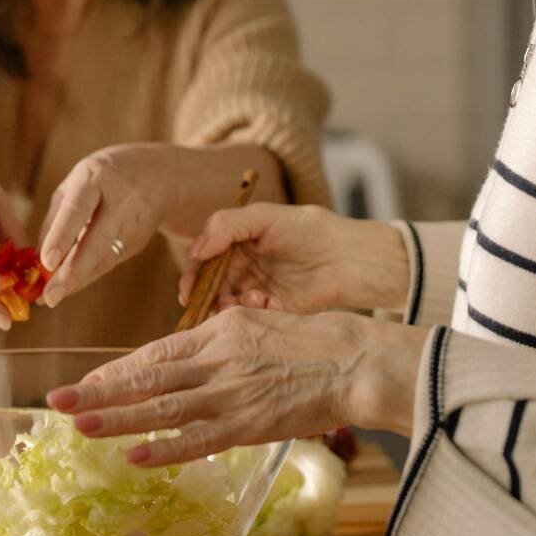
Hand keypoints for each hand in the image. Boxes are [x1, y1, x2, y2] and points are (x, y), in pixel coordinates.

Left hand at [37, 144, 172, 306]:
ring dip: (77, 280)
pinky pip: (109, 262)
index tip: (45, 262)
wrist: (159, 174)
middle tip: (49, 296)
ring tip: (51, 297)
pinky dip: (87, 276)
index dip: (62, 236)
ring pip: (104, 257)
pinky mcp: (139, 241)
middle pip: (97, 240)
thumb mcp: (77, 183)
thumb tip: (35, 258)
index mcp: (96, 178)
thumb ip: (56, 217)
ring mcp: (133, 223)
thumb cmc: (103, 178)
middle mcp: (119, 200)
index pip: (78, 209)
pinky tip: (68, 287)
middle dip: (72, 271)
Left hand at [47, 308, 427, 464]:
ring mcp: (231, 392)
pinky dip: (163, 448)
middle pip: (147, 377)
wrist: (357, 360)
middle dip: (99, 391)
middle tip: (57, 403)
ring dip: (117, 419)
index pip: (156, 353)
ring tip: (80, 427)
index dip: (116, 370)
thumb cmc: (316, 342)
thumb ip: (223, 345)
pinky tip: (132, 455)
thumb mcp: (260, 325)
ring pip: (162, 407)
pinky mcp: (248, 423)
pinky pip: (198, 439)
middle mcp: (217, 359)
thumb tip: (191, 363)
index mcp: (220, 331)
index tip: (85, 382)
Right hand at [178, 203, 409, 314]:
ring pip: (228, 306)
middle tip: (218, 302)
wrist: (348, 257)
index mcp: (236, 244)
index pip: (203, 262)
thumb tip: (197, 248)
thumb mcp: (265, 216)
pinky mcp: (273, 312)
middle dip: (209, 297)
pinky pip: (252, 319)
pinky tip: (269, 303)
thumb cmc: (309, 229)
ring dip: (232, 306)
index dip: (191, 277)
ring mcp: (257, 291)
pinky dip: (254, 314)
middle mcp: (243, 268)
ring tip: (253, 298)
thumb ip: (227, 225)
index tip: (186, 292)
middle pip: (211, 288)